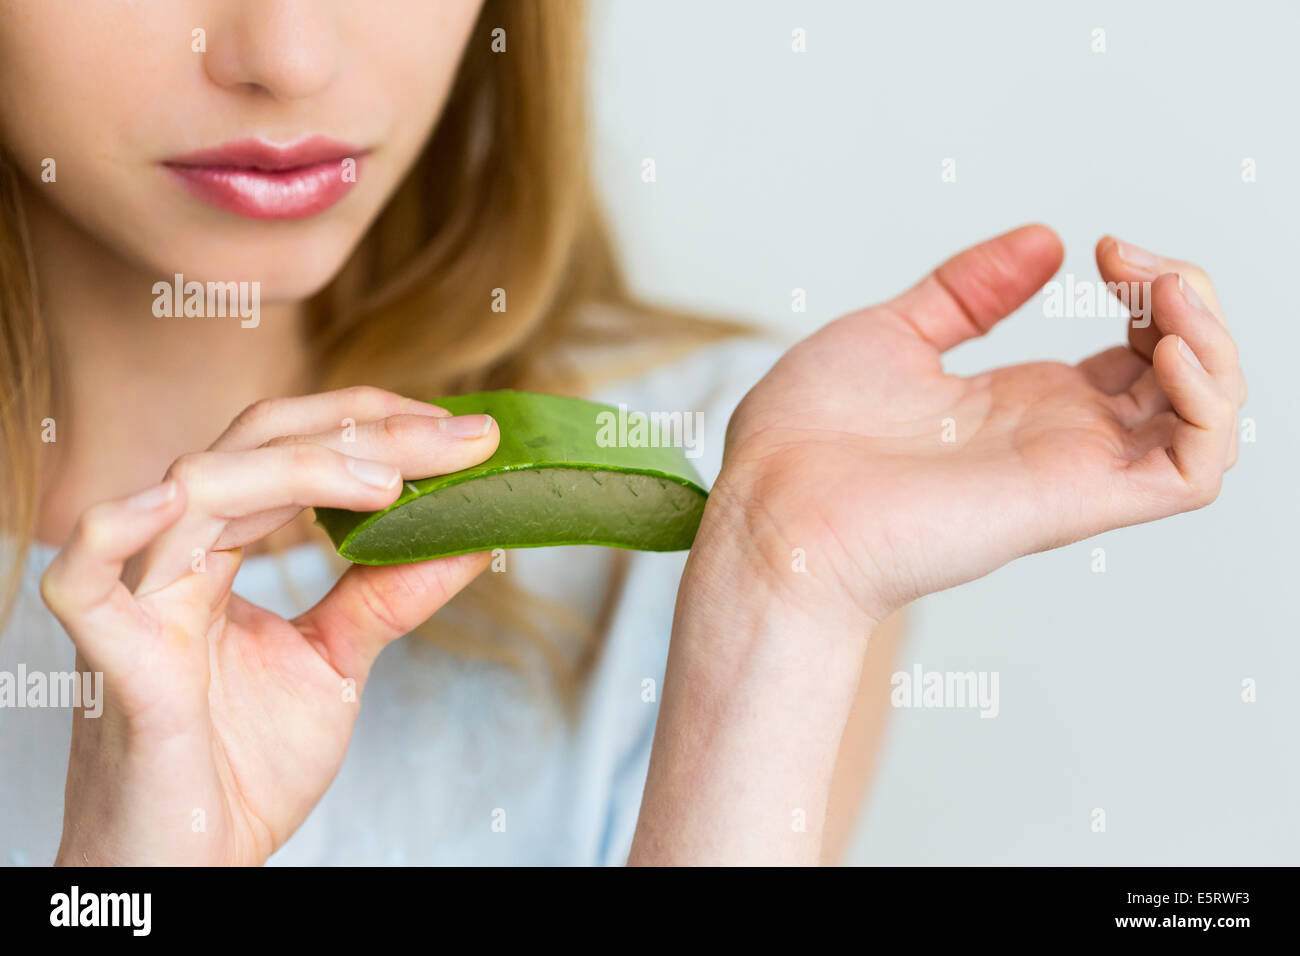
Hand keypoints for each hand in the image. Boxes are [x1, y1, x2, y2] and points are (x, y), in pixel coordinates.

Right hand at [41, 387, 498, 864]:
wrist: (195, 864)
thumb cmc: (243, 766)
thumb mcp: (337, 662)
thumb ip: (389, 594)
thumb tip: (471, 536)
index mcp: (222, 554)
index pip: (291, 450)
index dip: (372, 425)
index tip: (461, 432)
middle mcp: (180, 559)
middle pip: (254, 447)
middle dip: (360, 428)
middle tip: (455, 436)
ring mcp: (145, 603)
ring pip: (198, 489)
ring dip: (299, 469)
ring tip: (389, 479)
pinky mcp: (115, 660)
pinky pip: (83, 579)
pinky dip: (119, 530)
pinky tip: (180, 503)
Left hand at [713, 225, 1245, 627]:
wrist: (768, 508)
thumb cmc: (805, 439)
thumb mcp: (893, 332)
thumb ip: (968, 292)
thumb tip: (1045, 241)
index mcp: (1020, 401)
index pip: (1137, 352)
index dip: (1147, 291)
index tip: (1100, 247)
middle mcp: (1057, 437)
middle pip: (1182, 376)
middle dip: (1185, 299)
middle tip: (1127, 260)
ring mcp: (1068, 470)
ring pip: (1205, 421)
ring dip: (1214, 344)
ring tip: (1165, 294)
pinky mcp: (1071, 503)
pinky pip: (1191, 474)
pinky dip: (1208, 407)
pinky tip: (1169, 350)